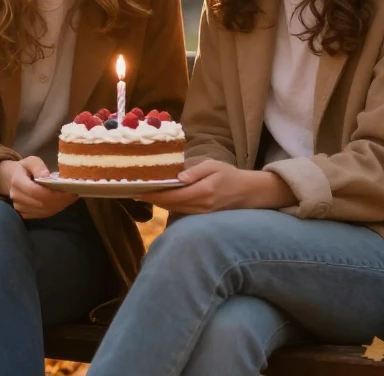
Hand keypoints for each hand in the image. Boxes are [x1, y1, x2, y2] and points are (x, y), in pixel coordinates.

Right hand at [0, 157, 78, 218]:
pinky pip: (42, 215)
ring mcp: (19, 207)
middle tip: (74, 195)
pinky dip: (54, 210)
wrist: (13, 178)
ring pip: (44, 212)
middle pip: (42, 204)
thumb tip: (46, 176)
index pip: (36, 192)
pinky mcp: (24, 214)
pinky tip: (62, 203)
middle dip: (60, 201)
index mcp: (17, 182)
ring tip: (70, 199)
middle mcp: (16, 197)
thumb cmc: (25, 168)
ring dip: (59, 206)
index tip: (69, 191)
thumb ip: (38, 166)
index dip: (54, 194)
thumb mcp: (31, 161)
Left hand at [137, 160, 296, 213]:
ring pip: (174, 210)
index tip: (137, 190)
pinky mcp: (203, 216)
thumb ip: (195, 171)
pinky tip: (161, 199)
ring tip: (144, 194)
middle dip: (152, 199)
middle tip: (134, 191)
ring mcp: (202, 214)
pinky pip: (181, 212)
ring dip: (159, 203)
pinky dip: (169, 206)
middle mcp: (201, 206)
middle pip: (170, 205)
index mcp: (203, 192)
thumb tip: (178, 177)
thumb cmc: (231, 175)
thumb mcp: (214, 166)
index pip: (172, 196)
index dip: (153, 195)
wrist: (249, 192)